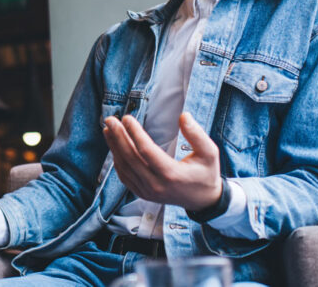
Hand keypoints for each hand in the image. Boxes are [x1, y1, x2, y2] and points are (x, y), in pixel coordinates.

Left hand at [102, 112, 221, 210]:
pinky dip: (117, 160)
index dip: (134, 133)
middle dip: (118, 136)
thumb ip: (197, 134)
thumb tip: (183, 116)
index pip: (147, 151)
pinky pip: (124, 176)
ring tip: (108, 129)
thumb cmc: (206, 173)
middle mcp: (156, 185)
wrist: (203, 201)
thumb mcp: (210, 153)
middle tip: (110, 119)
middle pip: (130, 158)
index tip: (126, 117)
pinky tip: (114, 146)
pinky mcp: (142, 194)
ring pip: (124, 167)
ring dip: (114, 147)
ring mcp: (147, 192)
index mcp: (172, 175)